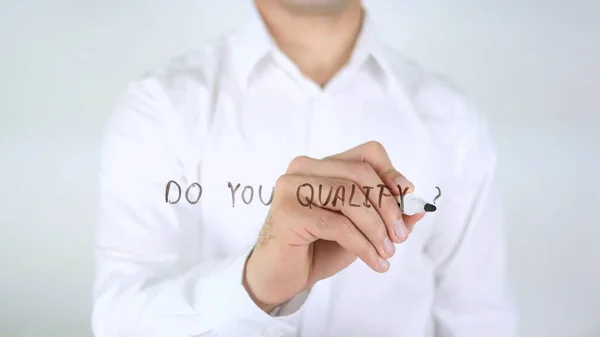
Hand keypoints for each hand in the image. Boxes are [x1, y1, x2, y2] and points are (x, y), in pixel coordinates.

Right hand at [243, 141, 425, 311]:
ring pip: (350, 197)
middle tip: (400, 237)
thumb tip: (421, 206)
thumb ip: (388, 216)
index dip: (392, 173)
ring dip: (377, 229)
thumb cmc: (318, 249)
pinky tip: (375, 262)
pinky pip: (338, 225)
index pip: (367, 153)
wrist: (280, 277)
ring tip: (387, 253)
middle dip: (388, 208)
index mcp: (321, 165)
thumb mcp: (362, 230)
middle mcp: (303, 168)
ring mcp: (291, 187)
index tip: (408, 200)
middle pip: (361, 174)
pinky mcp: (287, 211)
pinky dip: (364, 246)